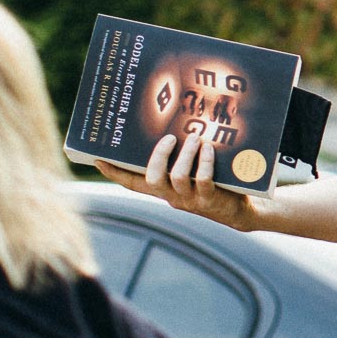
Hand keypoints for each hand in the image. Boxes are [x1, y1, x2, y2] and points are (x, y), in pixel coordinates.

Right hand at [93, 134, 255, 231]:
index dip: (115, 173)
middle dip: (159, 156)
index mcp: (163, 190)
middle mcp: (172, 196)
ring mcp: (190, 199)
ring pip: (178, 177)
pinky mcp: (210, 199)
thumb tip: (175, 126)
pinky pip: (203, 180)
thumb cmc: (213, 184)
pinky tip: (210, 149)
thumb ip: (180, 158)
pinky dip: (206, 162)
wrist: (239, 211)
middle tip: (170, 138)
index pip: (133, 183)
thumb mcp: (192, 172)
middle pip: (153, 179)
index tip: (97, 159)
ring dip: (186, 154)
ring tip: (195, 138)